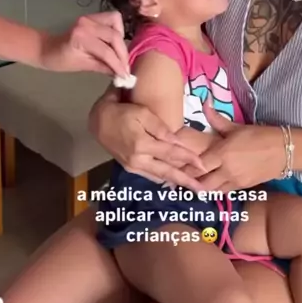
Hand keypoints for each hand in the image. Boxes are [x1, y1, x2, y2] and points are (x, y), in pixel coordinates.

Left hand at [39, 12, 129, 76]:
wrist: (47, 48)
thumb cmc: (61, 60)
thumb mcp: (82, 66)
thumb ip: (103, 67)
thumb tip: (121, 74)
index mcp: (80, 38)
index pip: (106, 51)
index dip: (118, 64)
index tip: (125, 76)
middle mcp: (86, 24)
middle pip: (114, 36)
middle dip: (123, 53)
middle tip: (126, 67)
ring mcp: (90, 17)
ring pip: (116, 22)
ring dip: (121, 39)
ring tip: (120, 54)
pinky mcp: (93, 16)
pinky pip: (112, 19)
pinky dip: (117, 30)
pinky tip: (115, 43)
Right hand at [90, 89, 206, 190]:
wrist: (98, 121)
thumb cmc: (121, 112)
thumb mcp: (142, 113)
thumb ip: (160, 128)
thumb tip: (177, 141)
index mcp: (143, 145)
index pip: (171, 154)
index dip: (189, 159)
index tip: (204, 165)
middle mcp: (139, 160)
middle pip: (167, 172)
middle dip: (186, 181)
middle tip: (202, 190)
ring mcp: (133, 166)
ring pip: (159, 177)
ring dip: (176, 182)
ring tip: (191, 188)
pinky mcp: (130, 168)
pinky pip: (150, 176)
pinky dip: (163, 179)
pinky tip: (172, 181)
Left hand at [188, 103, 284, 191]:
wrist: (284, 151)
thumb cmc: (259, 136)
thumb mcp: (236, 127)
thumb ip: (216, 119)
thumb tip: (204, 102)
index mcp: (223, 153)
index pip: (197, 165)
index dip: (185, 167)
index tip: (176, 164)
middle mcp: (226, 170)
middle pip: (201, 182)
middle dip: (190, 181)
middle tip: (181, 176)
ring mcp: (235, 181)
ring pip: (212, 190)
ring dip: (202, 187)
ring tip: (193, 182)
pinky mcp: (243, 187)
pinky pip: (224, 192)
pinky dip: (215, 189)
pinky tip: (210, 184)